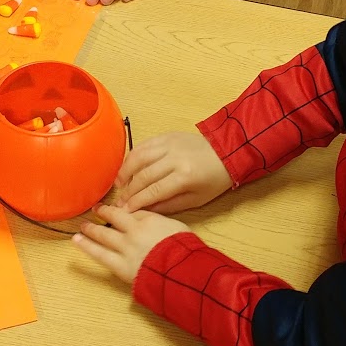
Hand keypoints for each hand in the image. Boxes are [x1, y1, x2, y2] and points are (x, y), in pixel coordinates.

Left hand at [73, 204, 188, 283]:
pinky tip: (77, 240)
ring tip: (82, 226)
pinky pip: (100, 254)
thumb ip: (162, 223)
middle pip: (114, 218)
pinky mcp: (120, 265)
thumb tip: (155, 224)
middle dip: (104, 213)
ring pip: (103, 234)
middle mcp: (133, 231)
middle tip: (95, 210)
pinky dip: (87, 246)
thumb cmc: (184, 250)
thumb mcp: (177, 228)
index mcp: (149, 220)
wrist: (180, 269)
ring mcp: (124, 247)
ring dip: (91, 229)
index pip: (133, 212)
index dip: (123, 210)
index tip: (117, 209)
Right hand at [116, 131, 230, 213]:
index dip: (136, 202)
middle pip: (143, 175)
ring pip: (139, 157)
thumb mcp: (196, 200)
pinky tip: (127, 167)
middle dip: (128, 191)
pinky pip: (144, 144)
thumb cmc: (213, 180)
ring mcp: (169, 144)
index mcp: (184, 176)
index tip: (125, 210)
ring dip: (125, 171)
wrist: (227, 152)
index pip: (153, 191)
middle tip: (119, 201)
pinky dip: (132, 156)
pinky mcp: (166, 135)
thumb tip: (145, 210)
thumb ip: (169, 205)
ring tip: (119, 184)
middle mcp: (174, 158)